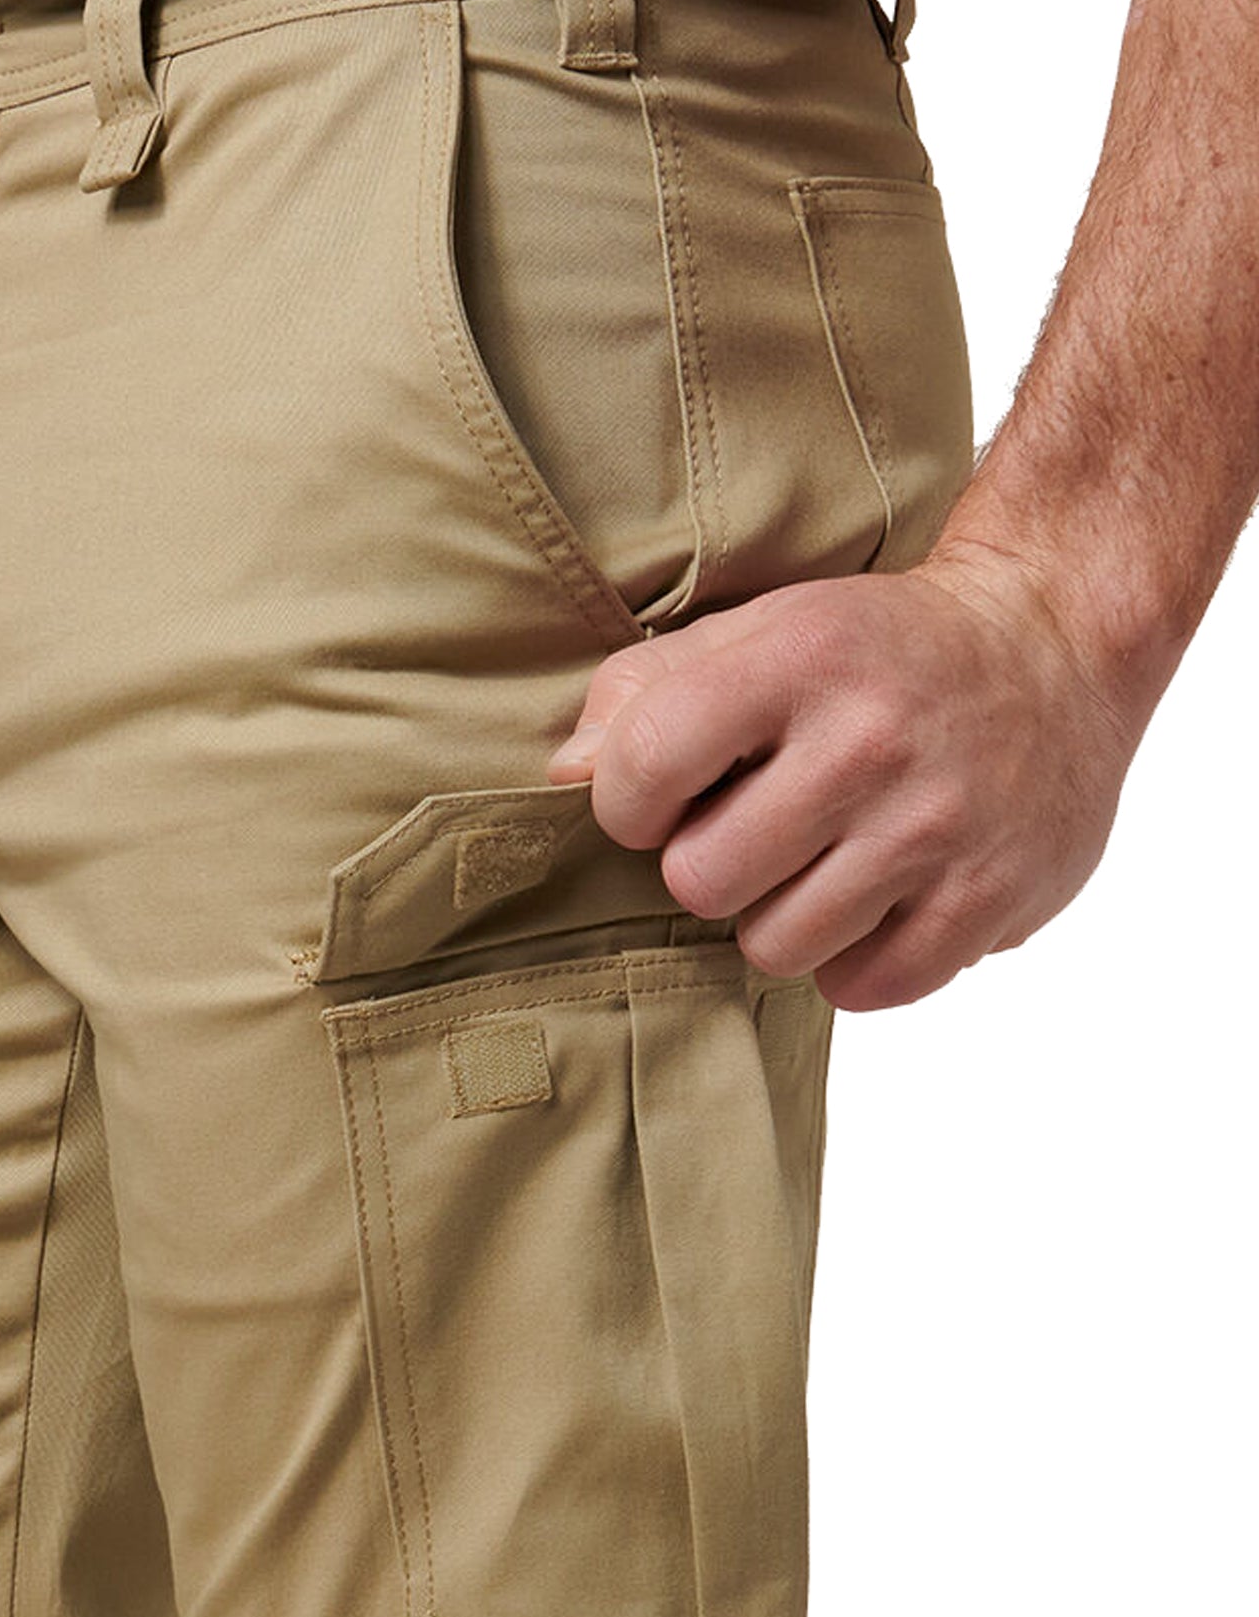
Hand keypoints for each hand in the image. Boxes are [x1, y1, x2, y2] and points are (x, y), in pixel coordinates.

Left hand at [544, 550, 1142, 1010]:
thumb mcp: (760, 629)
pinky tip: (871, 900)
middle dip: (708, 866)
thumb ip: (644, 690)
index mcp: (797, 659)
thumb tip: (563, 775)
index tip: (662, 796)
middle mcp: (868, 742)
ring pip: (774, 947)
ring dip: (779, 918)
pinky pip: (865, 987)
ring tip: (817, 864)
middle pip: (700, 880)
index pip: (641, 767)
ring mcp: (936, 826)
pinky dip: (854, 960)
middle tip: (754, 831)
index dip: (627, 802)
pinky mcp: (992, 897)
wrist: (1052, 642)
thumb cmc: (875, 647)